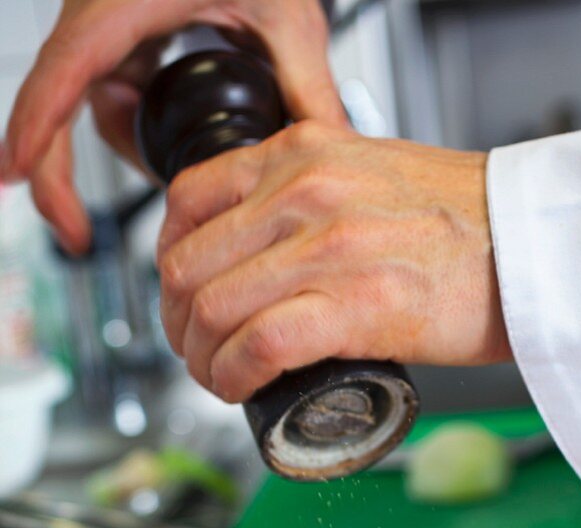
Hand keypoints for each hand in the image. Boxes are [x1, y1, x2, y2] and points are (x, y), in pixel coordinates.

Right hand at [0, 0, 343, 251]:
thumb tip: (333, 151)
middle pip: (59, 107)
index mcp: (126, 3)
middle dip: (59, 176)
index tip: (17, 176)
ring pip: (94, 112)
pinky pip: (113, 99)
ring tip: (179, 189)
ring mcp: (110, 32)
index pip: (65, 72)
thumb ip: (309, 86)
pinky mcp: (123, 43)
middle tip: (76, 235)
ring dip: (130, 154)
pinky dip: (138, 133)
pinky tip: (173, 154)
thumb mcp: (287, 14)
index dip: (36, 128)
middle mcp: (105, 18)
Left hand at [157, 123, 509, 401]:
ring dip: (200, 361)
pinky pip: (258, 346)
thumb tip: (274, 241)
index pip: (187, 202)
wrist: (537, 246)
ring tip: (219, 380)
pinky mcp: (356, 306)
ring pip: (213, 310)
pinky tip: (239, 391)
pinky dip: (232, 377)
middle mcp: (304, 193)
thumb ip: (317, 189)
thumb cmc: (468, 221)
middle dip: (178, 325)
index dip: (169, 263)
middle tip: (198, 354)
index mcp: (303, 155)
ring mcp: (327, 249)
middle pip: (188, 267)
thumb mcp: (373, 171)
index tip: (186, 298)